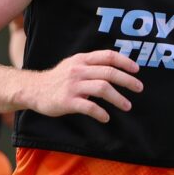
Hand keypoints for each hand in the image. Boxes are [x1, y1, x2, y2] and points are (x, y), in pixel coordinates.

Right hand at [21, 49, 143, 122]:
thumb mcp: (73, 64)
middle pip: (109, 73)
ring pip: (102, 88)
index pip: (108, 56)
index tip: (136, 70)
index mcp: (82, 60)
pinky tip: (106, 118)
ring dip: (118, 98)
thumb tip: (115, 65)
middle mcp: (78, 70)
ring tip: (127, 105)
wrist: (34, 90)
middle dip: (127, 81)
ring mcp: (73, 86)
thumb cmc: (57, 78)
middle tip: (139, 88)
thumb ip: (91, 63)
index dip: (125, 62)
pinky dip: (101, 113)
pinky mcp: (67, 101)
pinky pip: (89, 107)